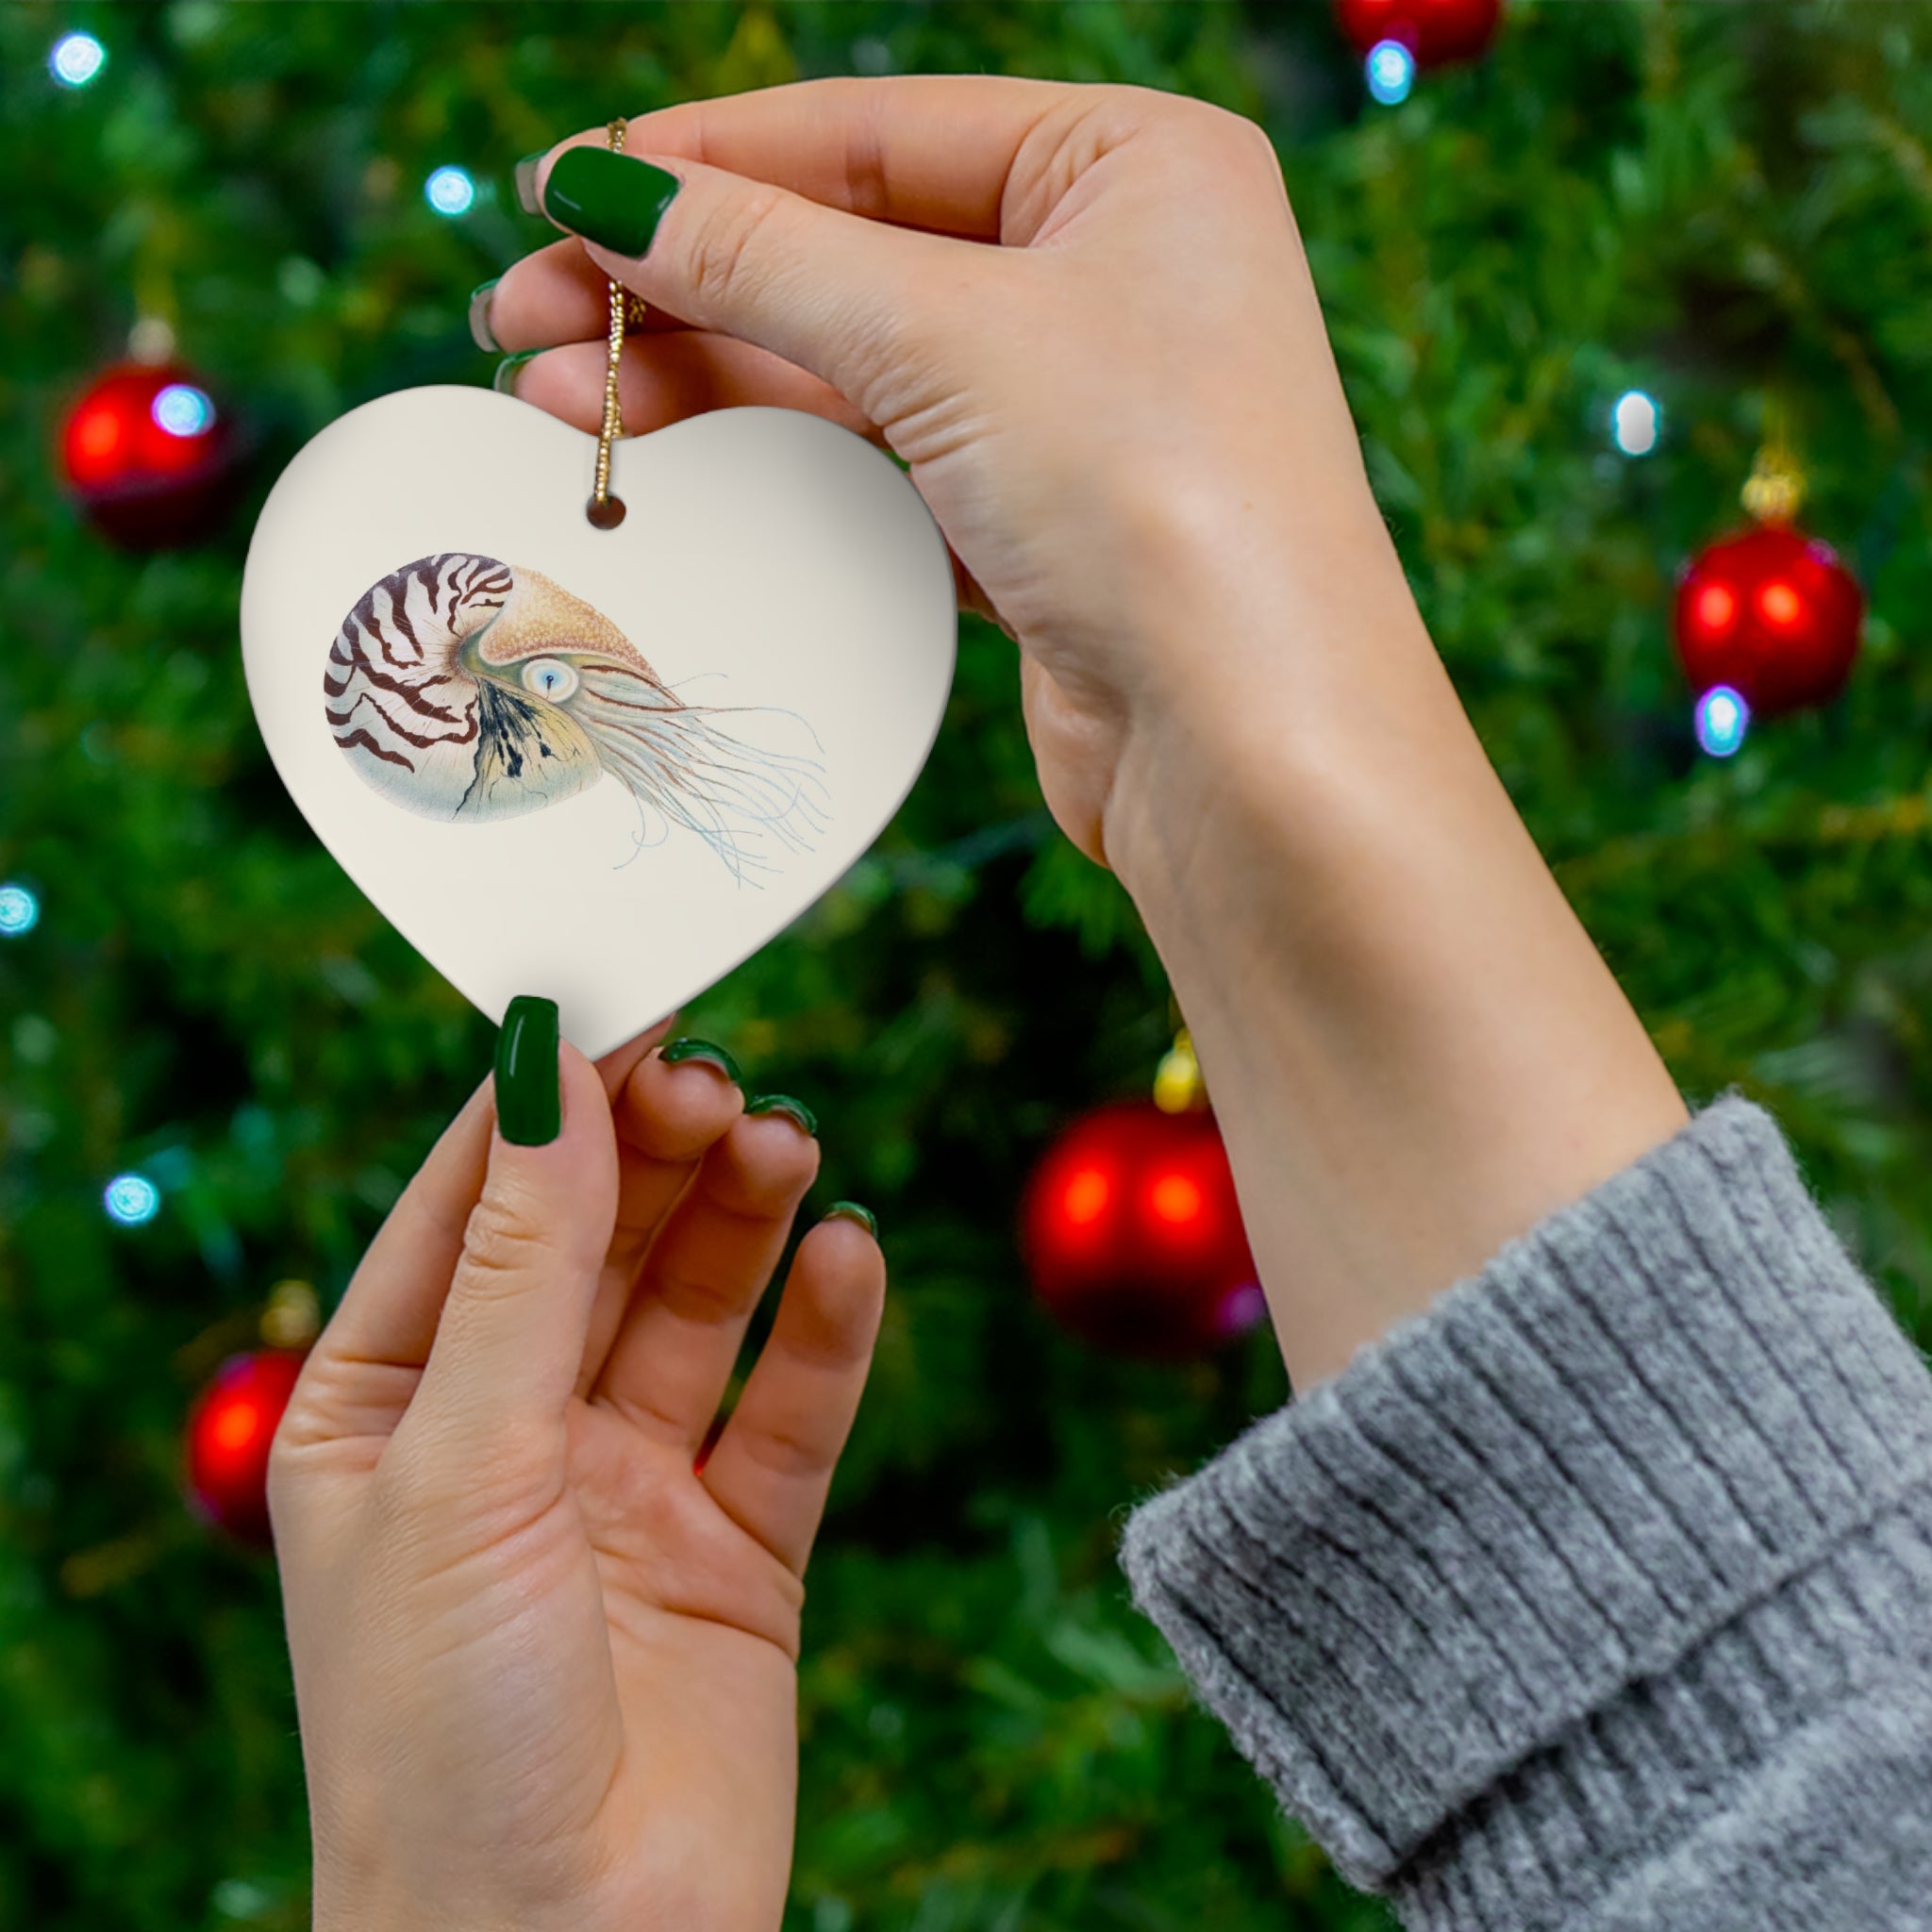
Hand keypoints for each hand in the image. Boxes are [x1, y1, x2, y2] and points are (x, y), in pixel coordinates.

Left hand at [269, 1022, 883, 1931]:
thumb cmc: (442, 1729)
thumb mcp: (460, 1463)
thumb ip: (522, 1264)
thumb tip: (547, 1067)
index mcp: (387, 1408)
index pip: (470, 1207)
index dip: (545, 1101)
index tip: (624, 996)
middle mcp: (508, 1435)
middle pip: (597, 1240)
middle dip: (655, 1152)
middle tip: (721, 1080)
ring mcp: (627, 1489)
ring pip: (697, 1306)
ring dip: (743, 1218)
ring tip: (788, 1145)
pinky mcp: (738, 1549)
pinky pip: (789, 1410)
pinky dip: (825, 1329)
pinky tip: (849, 1255)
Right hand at [482, 75, 1390, 875]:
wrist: (1249, 747)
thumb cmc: (1156, 500)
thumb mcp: (946, 335)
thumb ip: (765, 255)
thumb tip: (609, 189)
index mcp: (1134, 164)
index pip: (876, 131)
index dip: (705, 158)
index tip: (561, 187)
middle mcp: (1116, 271)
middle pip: (851, 246)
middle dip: (682, 280)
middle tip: (522, 314)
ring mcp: (1080, 404)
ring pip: (856, 361)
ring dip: (709, 374)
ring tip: (556, 397)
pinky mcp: (1044, 524)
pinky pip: (883, 461)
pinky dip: (780, 459)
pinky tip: (674, 459)